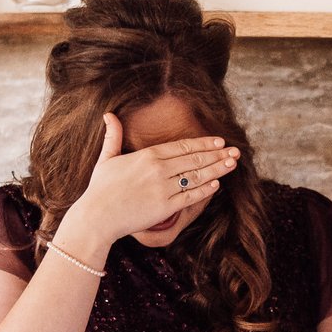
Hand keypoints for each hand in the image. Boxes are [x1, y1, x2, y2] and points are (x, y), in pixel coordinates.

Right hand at [58, 112, 234, 248]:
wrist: (97, 217)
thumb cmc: (100, 188)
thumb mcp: (106, 158)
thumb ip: (113, 136)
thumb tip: (108, 114)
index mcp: (147, 155)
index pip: (183, 146)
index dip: (204, 143)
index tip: (219, 141)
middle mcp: (158, 169)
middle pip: (195, 159)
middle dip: (217, 155)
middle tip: (235, 151)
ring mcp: (163, 189)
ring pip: (197, 176)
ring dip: (217, 170)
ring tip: (232, 164)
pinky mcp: (165, 207)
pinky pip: (190, 197)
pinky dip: (205, 190)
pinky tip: (217, 185)